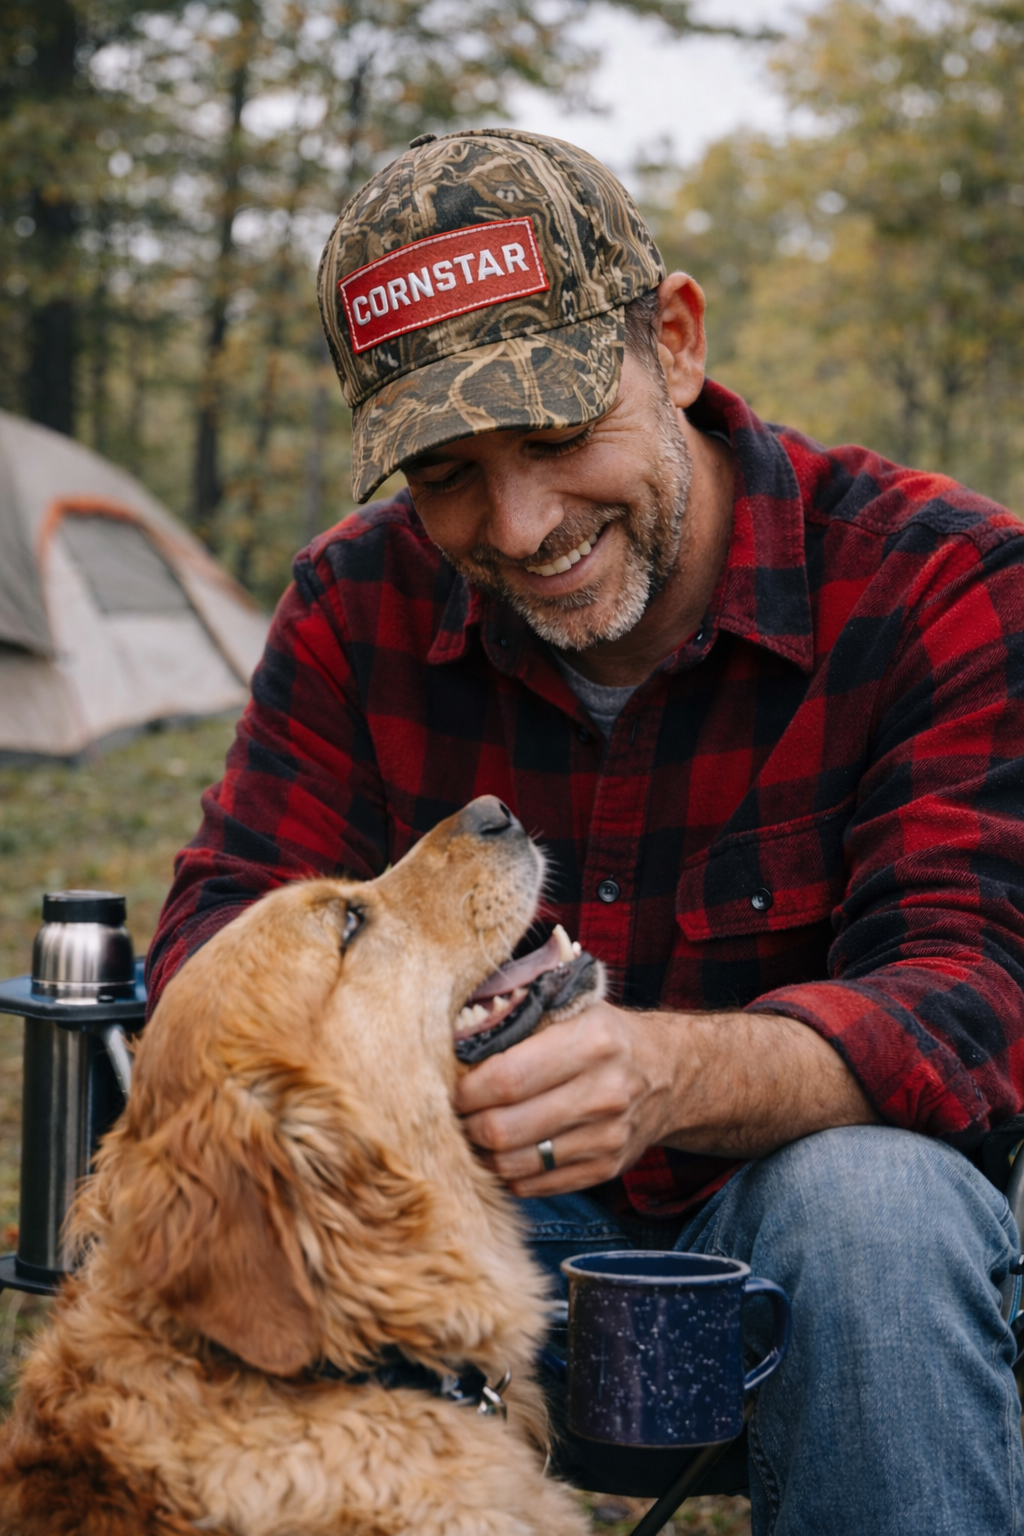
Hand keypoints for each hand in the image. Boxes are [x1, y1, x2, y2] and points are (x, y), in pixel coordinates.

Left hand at [453, 1000, 675, 1196]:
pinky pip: (533, 1185)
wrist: (669, 1075)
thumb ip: (520, 1017)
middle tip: (453, 1114)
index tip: (449, 1086)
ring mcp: (607, 1138)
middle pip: (505, 1129)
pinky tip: (502, 1150)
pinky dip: (507, 1172)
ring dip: (481, 1152)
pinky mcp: (605, 1169)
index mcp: (592, 1042)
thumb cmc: (603, 1036)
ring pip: (513, 1164)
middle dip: (467, 1125)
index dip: (466, 1089)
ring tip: (472, 1132)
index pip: (507, 1078)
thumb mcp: (572, 1008)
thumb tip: (455, 1037)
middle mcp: (604, 1093)